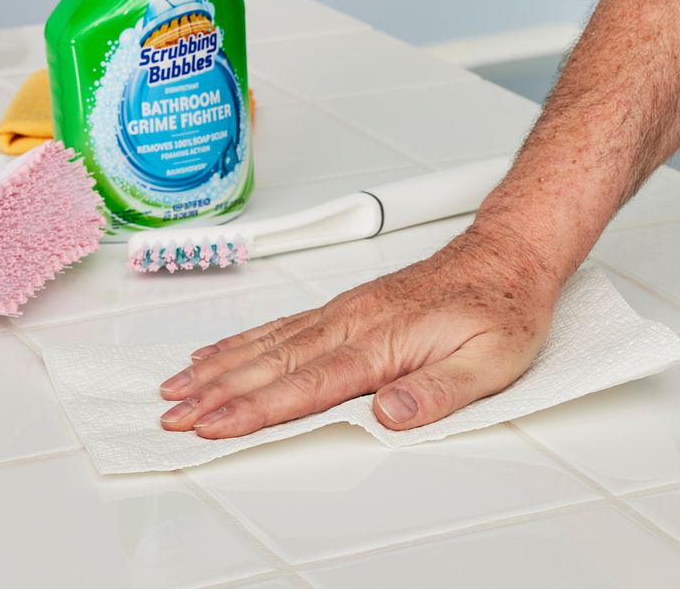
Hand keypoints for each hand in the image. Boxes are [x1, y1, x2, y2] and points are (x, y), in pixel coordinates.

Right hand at [156, 221, 563, 438]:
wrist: (507, 255)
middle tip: (172, 415)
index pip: (308, 384)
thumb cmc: (502, 308)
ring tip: (176, 388)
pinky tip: (216, 354)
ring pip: (267, 342)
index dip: (256, 408)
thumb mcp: (492, 361)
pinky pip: (280, 326)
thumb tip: (391, 413)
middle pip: (272, 363)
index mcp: (383, 339)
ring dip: (218, 367)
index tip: (213, 424)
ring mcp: (343, 311)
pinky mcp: (343, 308)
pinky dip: (241, 341)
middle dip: (216, 392)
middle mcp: (353, 321)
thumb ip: (438, 390)